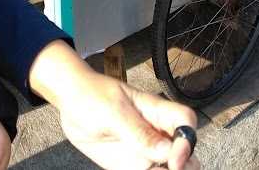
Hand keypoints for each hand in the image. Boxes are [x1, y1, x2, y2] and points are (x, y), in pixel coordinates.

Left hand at [29, 40, 199, 169]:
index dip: (187, 140)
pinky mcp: (131, 166)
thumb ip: (138, 132)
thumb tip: (165, 152)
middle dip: (186, 165)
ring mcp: (144, 150)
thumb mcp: (114, 112)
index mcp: (155, 111)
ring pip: (170, 168)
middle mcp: (155, 132)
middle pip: (185, 149)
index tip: (174, 159)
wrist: (71, 103)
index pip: (185, 122)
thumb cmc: (93, 96)